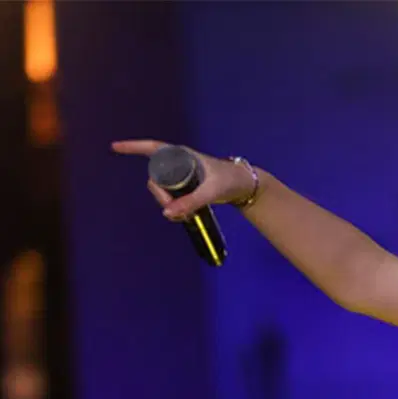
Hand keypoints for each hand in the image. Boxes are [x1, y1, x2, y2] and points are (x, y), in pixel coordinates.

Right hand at [111, 139, 255, 220]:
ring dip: (167, 203)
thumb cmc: (230, 181)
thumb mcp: (211, 191)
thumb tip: (166, 213)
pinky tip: (183, 215)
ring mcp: (182, 175)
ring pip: (162, 188)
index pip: (152, 147)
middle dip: (159, 194)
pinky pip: (171, 195)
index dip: (133, 146)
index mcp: (183, 155)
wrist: (245, 187)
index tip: (115, 147)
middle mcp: (179, 162)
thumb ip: (191, 202)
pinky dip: (173, 206)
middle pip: (155, 176)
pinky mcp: (186, 186)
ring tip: (184, 214)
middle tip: (171, 209)